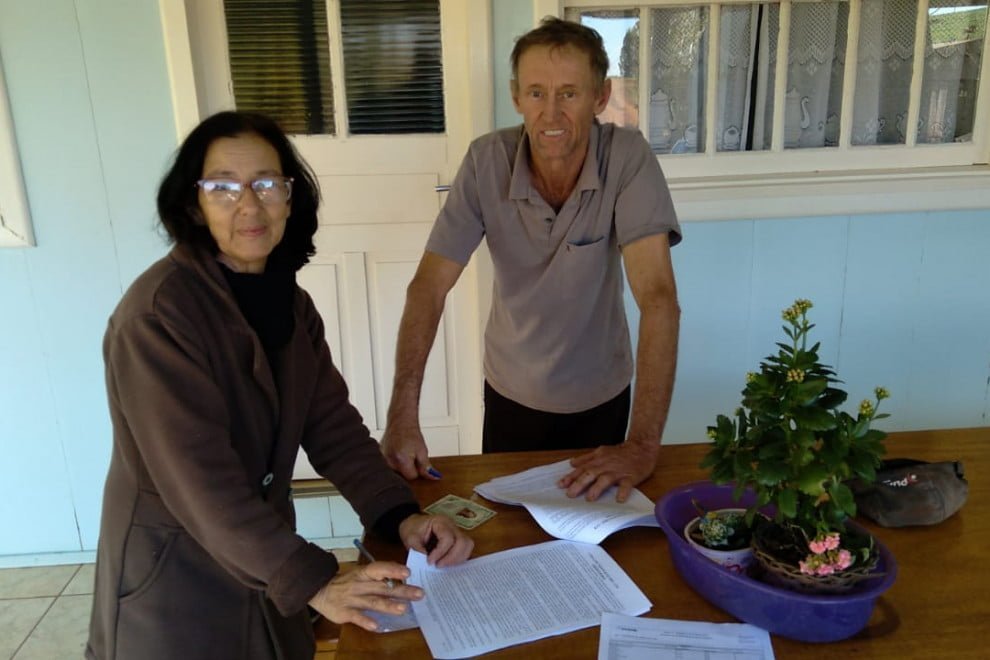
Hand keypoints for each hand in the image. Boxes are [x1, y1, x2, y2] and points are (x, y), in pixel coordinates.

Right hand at [307, 561, 422, 631]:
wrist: (319, 590)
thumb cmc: (346, 582)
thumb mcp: (361, 575)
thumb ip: (379, 577)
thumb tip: (402, 578)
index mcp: (363, 573)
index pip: (379, 569)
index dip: (393, 570)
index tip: (408, 573)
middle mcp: (359, 585)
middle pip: (382, 587)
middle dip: (401, 590)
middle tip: (419, 594)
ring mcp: (351, 599)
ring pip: (372, 601)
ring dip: (388, 605)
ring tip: (403, 609)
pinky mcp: (344, 612)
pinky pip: (356, 616)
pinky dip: (365, 621)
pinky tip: (376, 626)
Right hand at [380, 421, 437, 480]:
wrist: (400, 421)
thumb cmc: (410, 433)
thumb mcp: (422, 451)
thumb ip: (426, 467)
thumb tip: (433, 477)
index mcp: (401, 460)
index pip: (412, 477)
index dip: (417, 469)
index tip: (417, 460)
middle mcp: (389, 461)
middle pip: (402, 475)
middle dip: (408, 468)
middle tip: (410, 454)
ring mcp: (383, 459)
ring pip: (396, 471)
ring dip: (401, 465)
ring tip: (404, 452)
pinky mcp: (379, 457)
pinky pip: (389, 465)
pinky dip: (394, 461)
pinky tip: (397, 452)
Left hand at [399, 513, 473, 566]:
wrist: (413, 524)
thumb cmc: (412, 529)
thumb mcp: (410, 539)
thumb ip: (418, 550)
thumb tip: (429, 563)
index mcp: (440, 522)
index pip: (448, 538)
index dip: (440, 553)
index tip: (429, 562)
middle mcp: (452, 525)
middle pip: (463, 542)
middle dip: (452, 557)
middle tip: (439, 566)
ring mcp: (457, 532)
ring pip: (468, 545)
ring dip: (458, 558)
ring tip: (443, 565)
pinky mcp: (458, 539)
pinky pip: (465, 549)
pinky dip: (459, 558)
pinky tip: (447, 563)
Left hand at [557, 442, 659, 501]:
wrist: (642, 447)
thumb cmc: (621, 452)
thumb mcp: (601, 451)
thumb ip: (586, 458)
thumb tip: (572, 463)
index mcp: (599, 459)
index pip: (582, 469)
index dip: (571, 477)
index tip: (560, 485)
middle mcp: (606, 465)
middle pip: (590, 474)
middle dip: (579, 484)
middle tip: (570, 494)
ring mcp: (619, 471)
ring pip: (606, 479)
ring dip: (597, 488)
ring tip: (589, 498)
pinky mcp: (631, 476)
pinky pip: (627, 485)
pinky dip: (623, 491)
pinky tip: (619, 499)